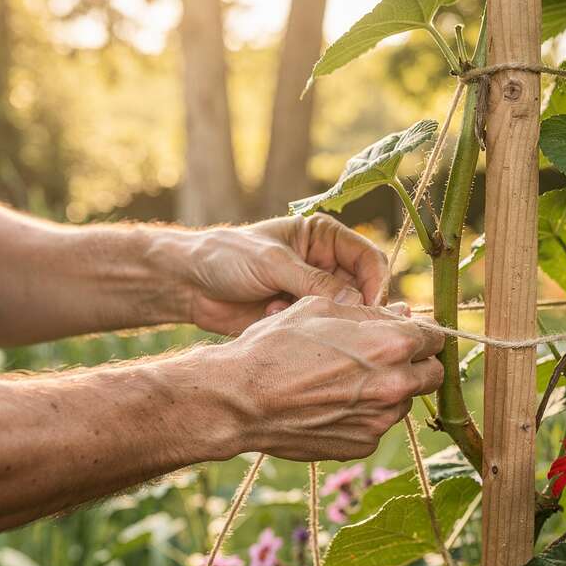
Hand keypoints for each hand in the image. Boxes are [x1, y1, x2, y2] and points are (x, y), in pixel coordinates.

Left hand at [179, 214, 389, 334]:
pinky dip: (303, 327)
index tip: (371, 310)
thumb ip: (315, 282)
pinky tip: (272, 316)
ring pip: (342, 314)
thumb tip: (357, 305)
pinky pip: (319, 328)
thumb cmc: (228, 257)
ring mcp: (312, 292)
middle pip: (363, 291)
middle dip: (352, 309)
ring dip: (322, 318)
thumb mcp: (273, 264)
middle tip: (340, 325)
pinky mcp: (299, 316)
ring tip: (288, 311)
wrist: (189, 283)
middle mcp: (325, 264)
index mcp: (324, 237)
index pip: (369, 259)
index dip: (375, 284)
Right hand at [214, 297, 443, 460]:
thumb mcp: (321, 309)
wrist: (240, 399)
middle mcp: (394, 385)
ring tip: (348, 380)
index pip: (436, 337)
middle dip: (418, 363)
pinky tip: (332, 403)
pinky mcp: (362, 445)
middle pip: (434, 374)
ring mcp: (379, 420)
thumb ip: (371, 313)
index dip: (423, 333)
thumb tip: (402, 313)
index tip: (410, 334)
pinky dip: (364, 414)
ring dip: (390, 390)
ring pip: (405, 402)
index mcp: (392, 344)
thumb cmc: (275, 346)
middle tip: (389, 357)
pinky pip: (377, 425)